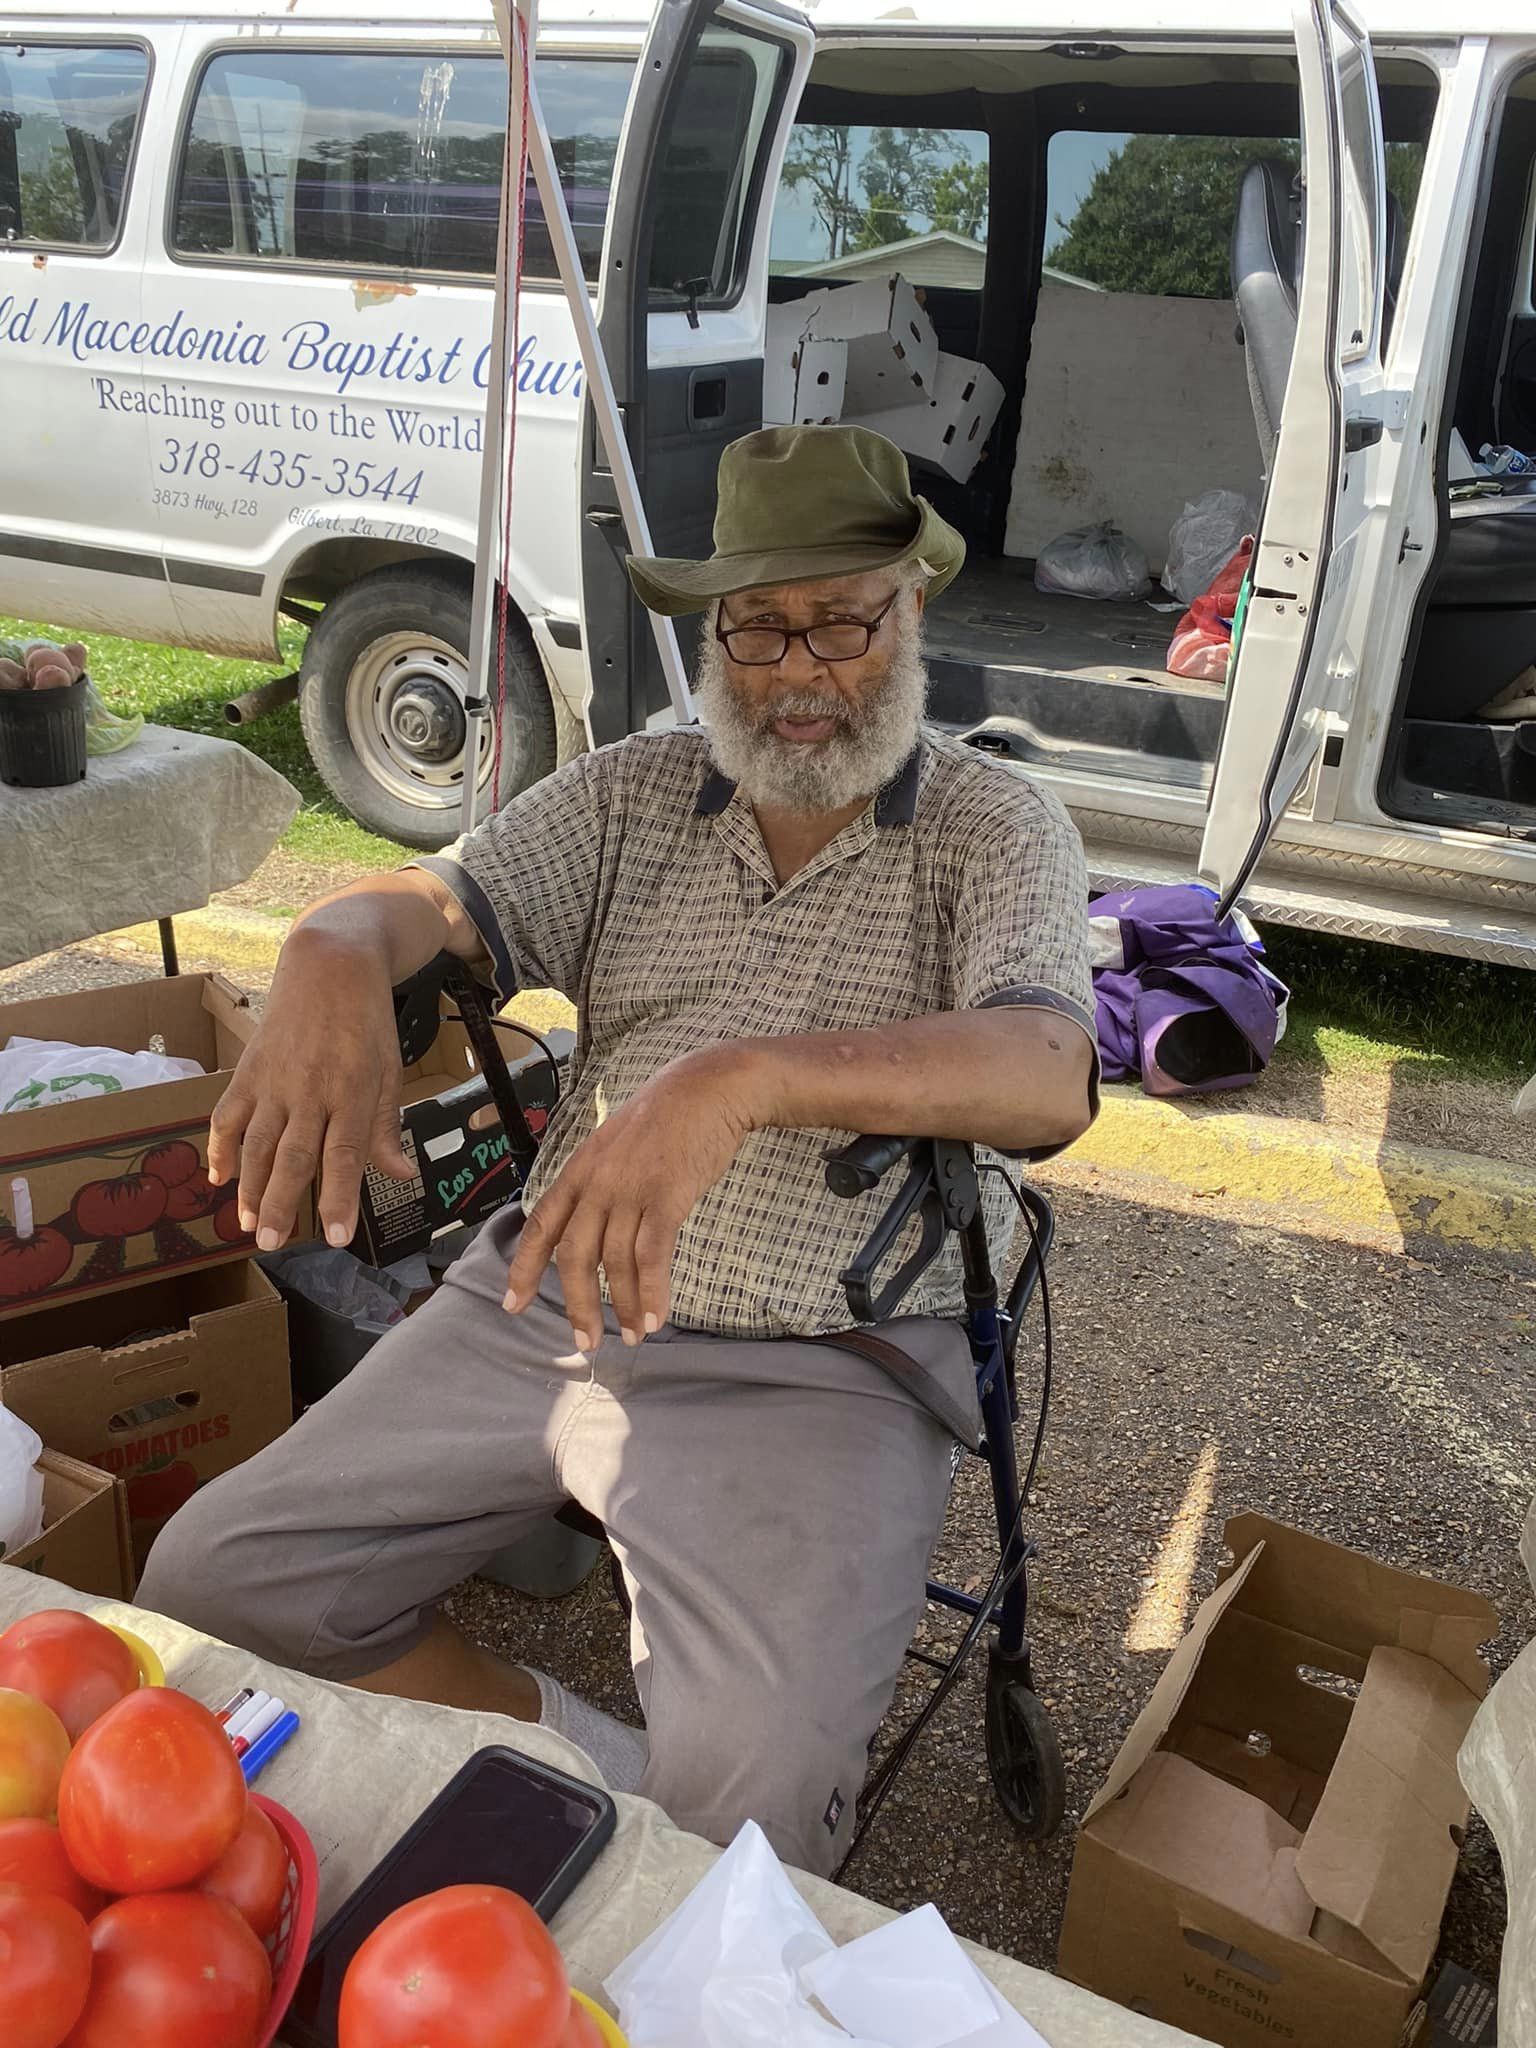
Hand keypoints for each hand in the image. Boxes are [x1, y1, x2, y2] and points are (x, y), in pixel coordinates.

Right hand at [208, 929, 412, 1249]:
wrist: (330, 965)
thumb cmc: (366, 1022)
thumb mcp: (388, 1070)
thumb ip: (385, 1126)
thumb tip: (399, 1174)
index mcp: (352, 1091)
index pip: (346, 1155)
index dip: (340, 1198)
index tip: (338, 1237)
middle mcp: (311, 1090)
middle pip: (293, 1156)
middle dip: (281, 1204)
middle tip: (271, 1244)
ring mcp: (274, 1081)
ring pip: (257, 1142)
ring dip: (249, 1187)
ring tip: (246, 1224)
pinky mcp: (248, 1071)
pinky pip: (226, 1115)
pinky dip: (218, 1147)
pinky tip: (216, 1178)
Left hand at [503, 1048, 759, 1348]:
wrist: (707, 1088)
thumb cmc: (665, 1121)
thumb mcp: (614, 1146)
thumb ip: (599, 1185)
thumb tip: (592, 1232)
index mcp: (579, 1170)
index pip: (541, 1225)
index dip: (523, 1268)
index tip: (512, 1306)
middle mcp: (597, 1182)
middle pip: (575, 1255)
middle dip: (577, 1305)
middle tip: (585, 1342)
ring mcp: (631, 1188)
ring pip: (616, 1262)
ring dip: (623, 1306)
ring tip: (634, 1336)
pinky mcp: (667, 1195)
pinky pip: (653, 1254)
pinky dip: (651, 1291)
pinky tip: (655, 1317)